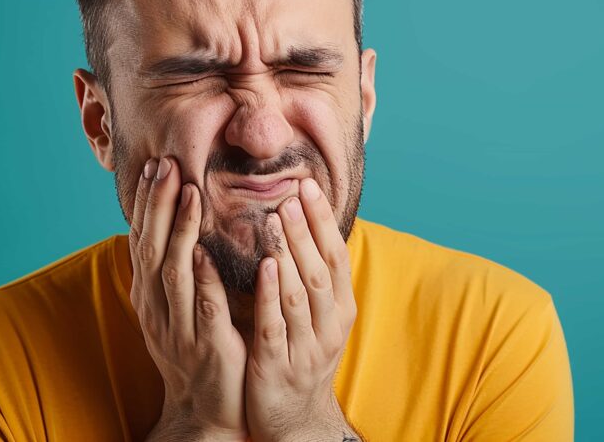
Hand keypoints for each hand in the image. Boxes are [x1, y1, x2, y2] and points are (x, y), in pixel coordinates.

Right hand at [129, 157, 248, 441]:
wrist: (205, 408)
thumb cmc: (198, 347)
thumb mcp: (178, 304)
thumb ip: (177, 266)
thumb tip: (177, 220)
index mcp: (150, 293)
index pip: (143, 238)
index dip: (148, 202)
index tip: (156, 164)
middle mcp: (156, 306)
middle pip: (152, 246)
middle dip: (159, 204)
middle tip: (167, 164)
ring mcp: (177, 327)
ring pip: (173, 272)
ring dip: (181, 230)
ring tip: (191, 194)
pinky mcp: (204, 346)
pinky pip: (202, 309)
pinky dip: (202, 280)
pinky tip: (206, 255)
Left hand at [245, 178, 361, 441]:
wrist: (296, 420)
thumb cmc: (302, 356)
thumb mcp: (318, 317)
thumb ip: (313, 277)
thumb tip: (307, 223)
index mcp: (341, 309)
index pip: (336, 256)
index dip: (323, 221)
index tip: (308, 185)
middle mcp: (330, 326)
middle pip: (320, 270)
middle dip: (305, 229)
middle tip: (289, 192)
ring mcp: (306, 347)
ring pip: (300, 293)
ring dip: (288, 253)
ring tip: (272, 218)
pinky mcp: (278, 366)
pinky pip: (276, 324)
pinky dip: (271, 294)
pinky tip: (263, 266)